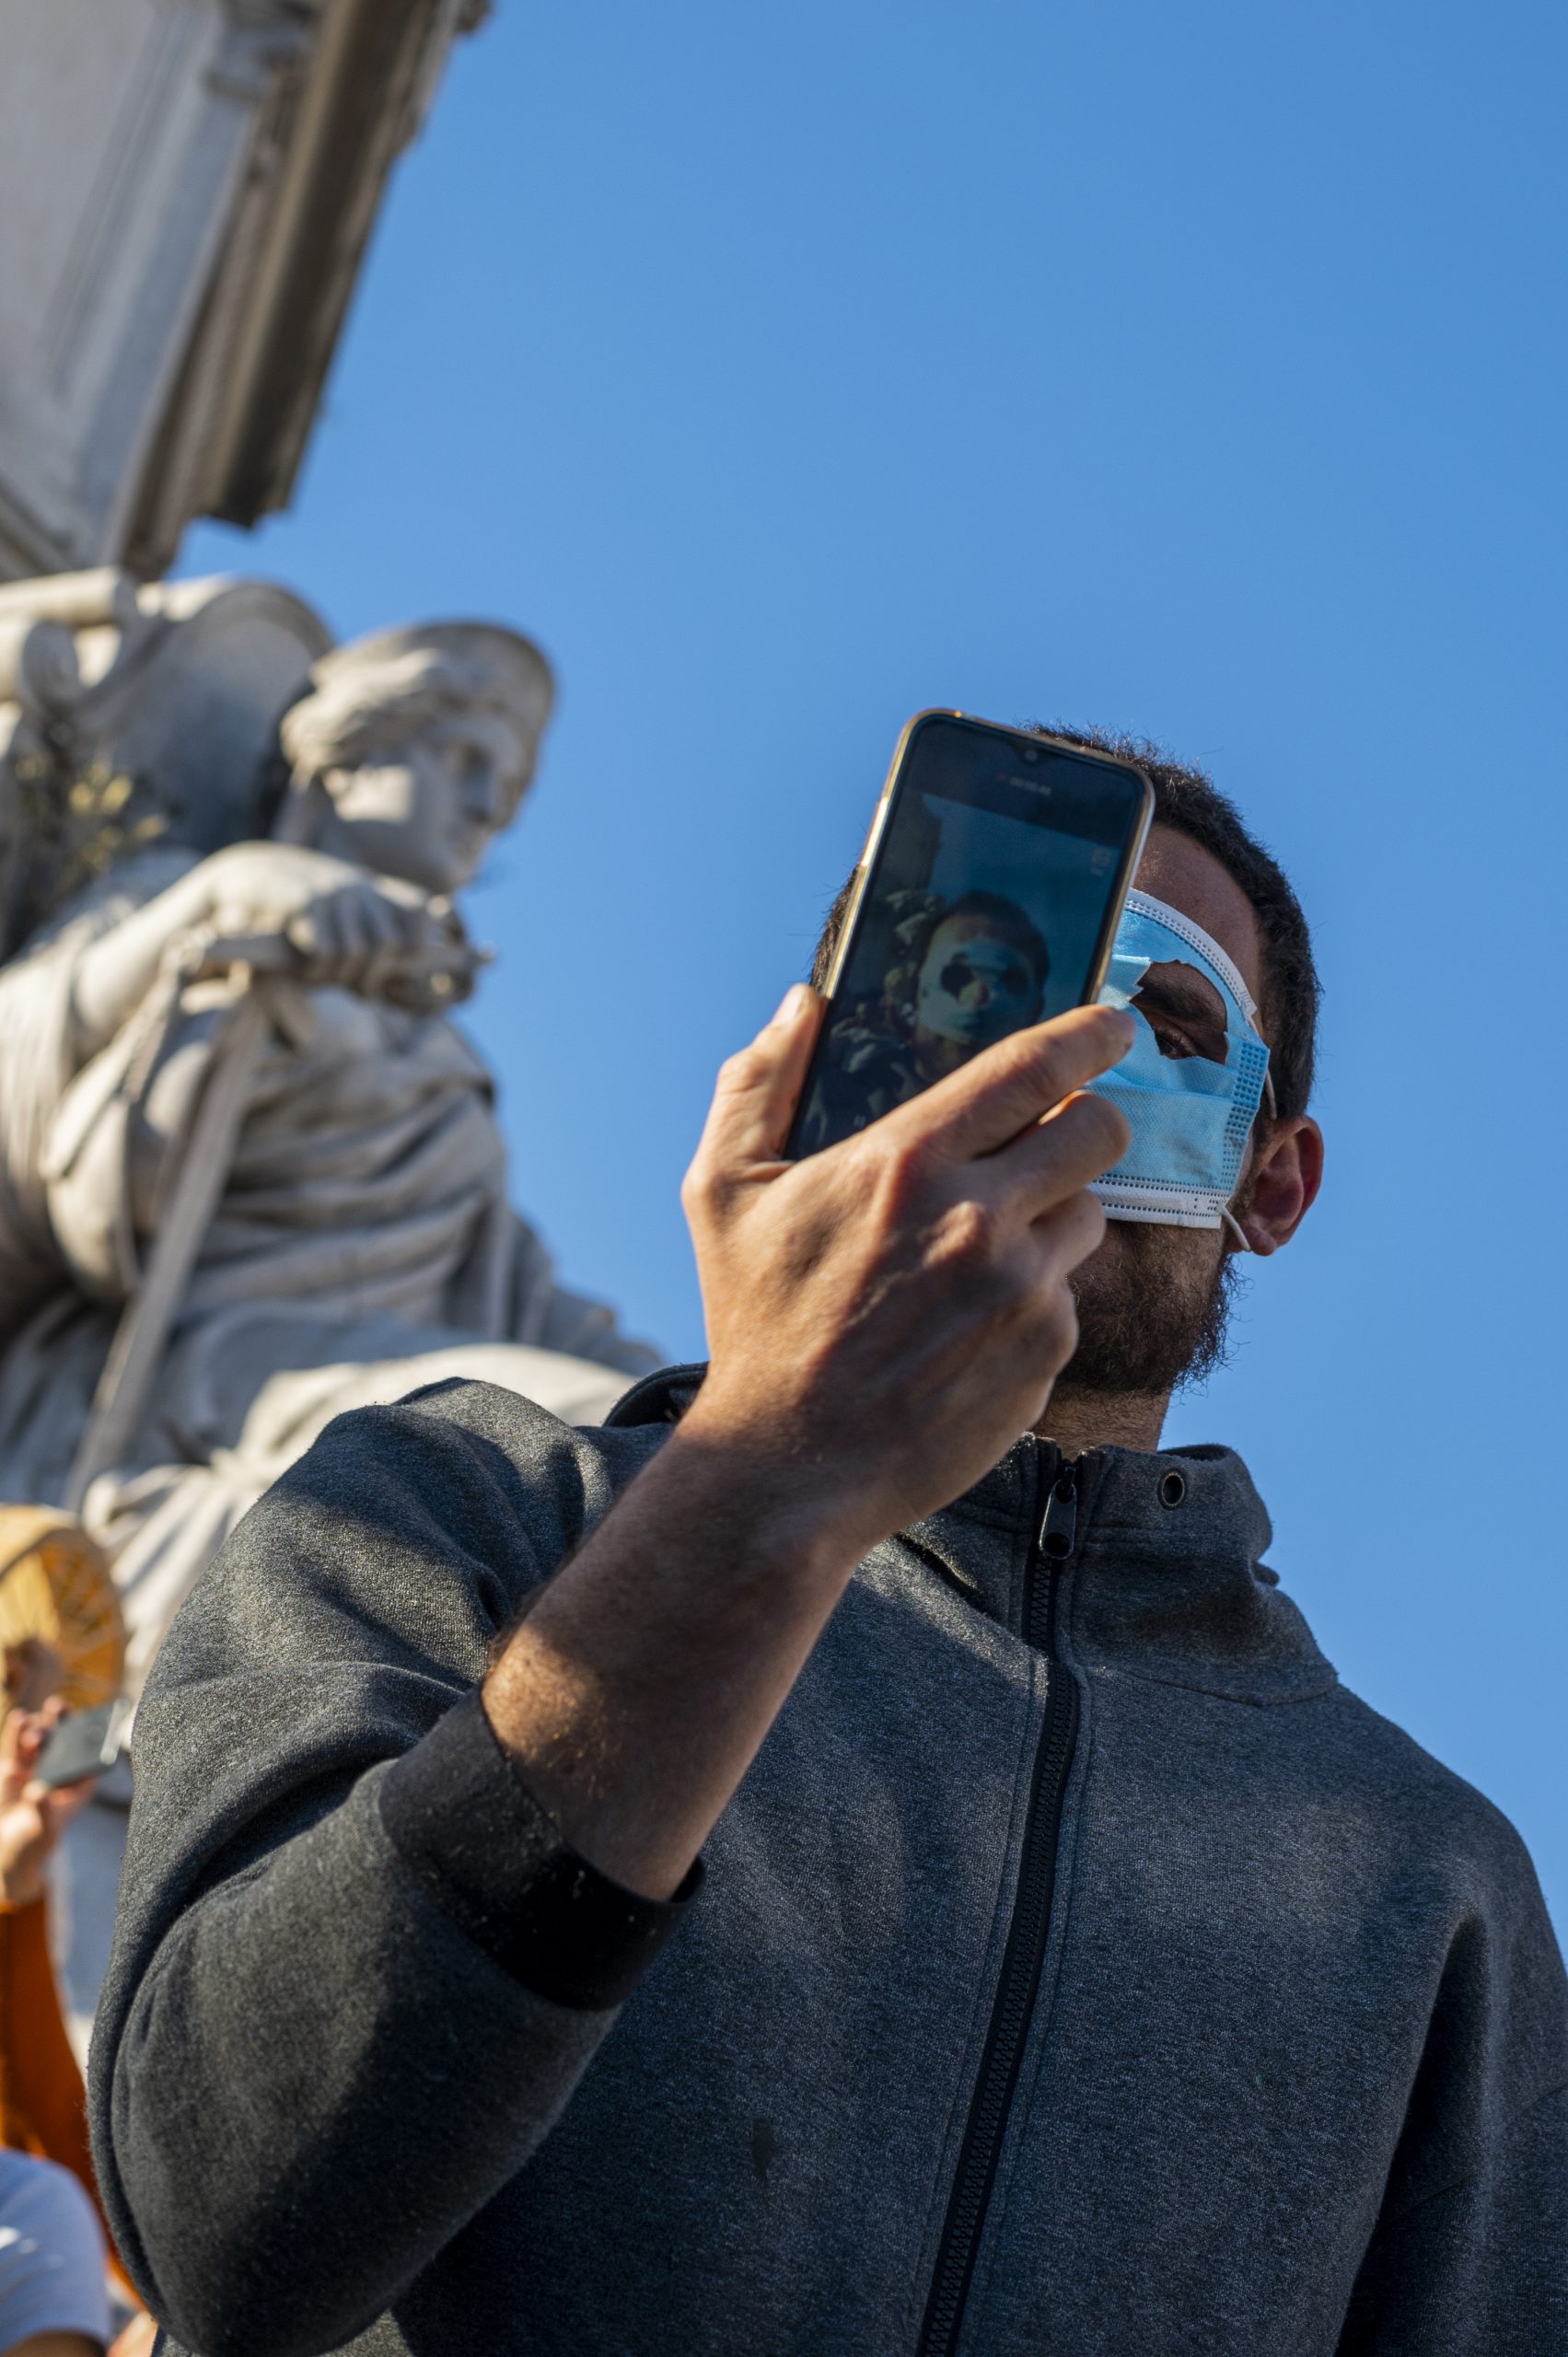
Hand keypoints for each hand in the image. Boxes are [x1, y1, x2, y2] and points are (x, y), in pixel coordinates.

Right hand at [0, 1700, 95, 1907]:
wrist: (8, 1848)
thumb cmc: (35, 1842)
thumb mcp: (43, 1829)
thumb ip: (43, 1809)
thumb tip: (38, 1791)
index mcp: (79, 1784)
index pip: (91, 1756)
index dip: (93, 1738)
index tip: (92, 1723)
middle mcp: (61, 1770)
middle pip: (66, 1739)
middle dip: (64, 1721)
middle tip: (58, 1707)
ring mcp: (39, 1765)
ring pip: (42, 1737)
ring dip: (38, 1726)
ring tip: (32, 1729)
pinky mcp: (17, 1766)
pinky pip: (18, 1744)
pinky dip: (18, 1731)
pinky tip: (18, 1718)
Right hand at [196, 841, 478, 1004]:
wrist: (253, 872)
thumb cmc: (305, 907)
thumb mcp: (346, 911)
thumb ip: (374, 934)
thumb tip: (394, 981)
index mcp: (376, 890)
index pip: (421, 912)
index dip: (415, 946)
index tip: (393, 967)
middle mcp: (359, 888)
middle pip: (390, 943)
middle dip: (373, 977)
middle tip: (357, 991)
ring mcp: (332, 895)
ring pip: (356, 951)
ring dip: (338, 977)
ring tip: (322, 980)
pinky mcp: (304, 905)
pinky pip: (324, 952)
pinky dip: (315, 972)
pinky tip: (303, 972)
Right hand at [680, 987, 1132, 1557]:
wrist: (793, 1468)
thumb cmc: (755, 1324)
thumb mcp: (721, 1192)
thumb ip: (755, 1085)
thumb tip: (802, 1005)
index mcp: (905, 1162)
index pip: (1032, 1068)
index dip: (1088, 1034)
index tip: (1114, 1023)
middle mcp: (977, 1218)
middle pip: (1097, 1129)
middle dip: (1092, 1117)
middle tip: (1067, 1126)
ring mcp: (1021, 1288)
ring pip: (1087, 1214)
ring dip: (1054, 1213)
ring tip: (985, 1249)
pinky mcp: (1046, 1350)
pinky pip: (1066, 1295)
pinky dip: (1033, 1297)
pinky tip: (970, 1325)